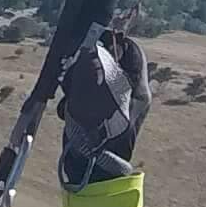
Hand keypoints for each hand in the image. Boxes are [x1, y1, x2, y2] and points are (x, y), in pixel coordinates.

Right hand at [56, 29, 149, 188]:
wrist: (93, 169)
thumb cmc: (101, 132)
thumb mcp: (96, 95)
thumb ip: (93, 69)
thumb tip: (88, 49)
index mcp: (138, 87)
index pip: (132, 51)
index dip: (114, 40)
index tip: (95, 37)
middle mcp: (128, 93)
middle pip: (109, 62)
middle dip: (87, 64)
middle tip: (74, 70)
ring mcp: (112, 105)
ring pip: (92, 78)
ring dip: (76, 83)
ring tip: (70, 96)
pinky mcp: (96, 115)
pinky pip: (83, 96)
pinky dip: (73, 100)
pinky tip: (67, 111)